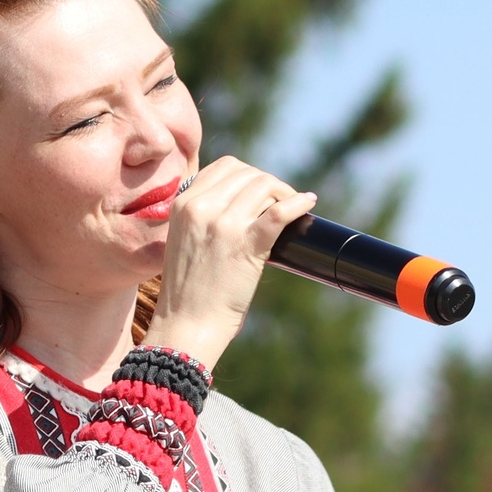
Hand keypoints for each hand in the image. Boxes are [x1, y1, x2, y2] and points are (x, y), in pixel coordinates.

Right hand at [142, 156, 315, 372]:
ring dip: (283, 193)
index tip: (261, 192)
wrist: (187, 324)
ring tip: (291, 208)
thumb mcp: (183, 240)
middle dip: (269, 184)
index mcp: (183, 204)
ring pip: (264, 186)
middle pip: (248, 173)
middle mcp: (201, 208)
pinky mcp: (245, 245)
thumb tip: (243, 203)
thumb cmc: (188, 291)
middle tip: (280, 202)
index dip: (250, 175)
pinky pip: (279, 212)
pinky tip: (308, 203)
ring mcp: (223, 225)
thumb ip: (203, 217)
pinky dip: (298, 203)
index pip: (226, 166)